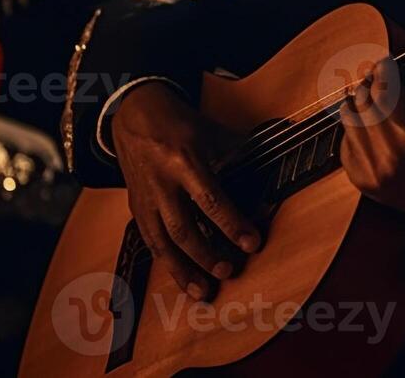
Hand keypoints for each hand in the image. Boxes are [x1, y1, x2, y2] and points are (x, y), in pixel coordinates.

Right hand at [110, 83, 261, 300]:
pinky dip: (167, 264)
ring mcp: (145, 198)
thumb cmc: (180, 123)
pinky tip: (182, 279)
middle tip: (228, 272)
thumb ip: (240, 154)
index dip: (232, 225)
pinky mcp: (136, 208)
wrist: (134, 113)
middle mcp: (162, 183)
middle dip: (206, 255)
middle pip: (183, 228)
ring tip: (204, 292)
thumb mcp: (211, 131)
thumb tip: (270, 175)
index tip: (252, 244)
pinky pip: (150, 241)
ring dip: (183, 270)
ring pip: (161, 242)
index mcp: (184, 160)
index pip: (211, 200)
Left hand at [339, 57, 404, 233]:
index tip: (388, 63)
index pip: (384, 84)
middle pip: (362, 97)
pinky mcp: (363, 181)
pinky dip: (358, 132)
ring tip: (376, 103)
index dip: (384, 67)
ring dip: (361, 106)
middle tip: (382, 80)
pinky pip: (347, 143)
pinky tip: (376, 131)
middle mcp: (392, 151)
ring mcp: (374, 169)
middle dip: (372, 84)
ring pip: (349, 118)